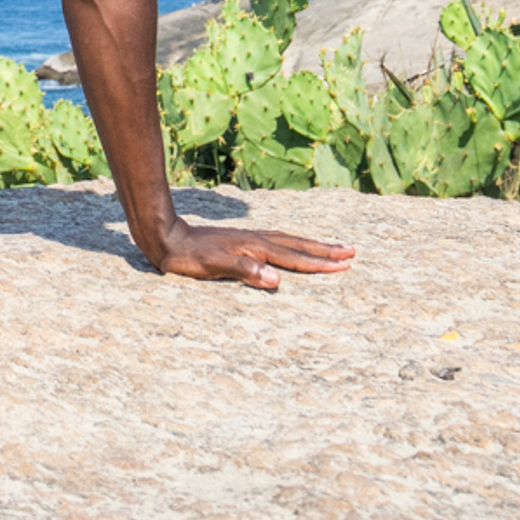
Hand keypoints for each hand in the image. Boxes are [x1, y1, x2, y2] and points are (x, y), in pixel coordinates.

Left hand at [147, 214, 354, 292]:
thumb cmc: (189, 258)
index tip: (345, 265)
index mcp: (255, 248)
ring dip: (312, 245)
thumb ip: (245, 271)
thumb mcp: (214, 267)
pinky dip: (294, 244)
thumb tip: (276, 280)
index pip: (294, 257)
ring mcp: (250, 239)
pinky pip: (277, 241)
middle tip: (351, 252)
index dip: (319, 262)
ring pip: (289, 241)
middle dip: (324, 250)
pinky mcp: (242, 242)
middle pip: (298, 245)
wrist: (168, 239)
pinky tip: (294, 247)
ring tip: (332, 247)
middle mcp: (256, 240)